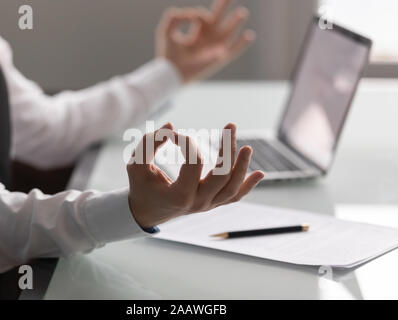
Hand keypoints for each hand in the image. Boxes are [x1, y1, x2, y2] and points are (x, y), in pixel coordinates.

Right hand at [127, 123, 263, 228]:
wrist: (146, 212)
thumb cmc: (141, 186)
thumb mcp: (137, 164)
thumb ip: (149, 143)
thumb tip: (171, 127)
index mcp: (179, 195)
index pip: (194, 162)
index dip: (187, 141)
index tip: (173, 133)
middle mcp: (197, 203)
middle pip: (222, 175)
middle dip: (228, 149)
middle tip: (231, 126)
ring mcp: (208, 205)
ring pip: (232, 187)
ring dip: (242, 166)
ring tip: (248, 147)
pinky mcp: (212, 204)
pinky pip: (234, 197)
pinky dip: (248, 186)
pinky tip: (260, 173)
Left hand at [156, 0, 255, 82]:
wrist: (172, 72)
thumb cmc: (167, 53)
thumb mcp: (166, 29)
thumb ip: (174, 16)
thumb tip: (193, 13)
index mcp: (197, 32)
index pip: (203, 16)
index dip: (199, 14)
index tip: (191, 17)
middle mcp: (207, 39)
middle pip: (219, 18)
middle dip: (225, 5)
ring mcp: (214, 48)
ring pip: (229, 32)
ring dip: (236, 21)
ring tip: (242, 12)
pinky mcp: (218, 59)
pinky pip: (234, 50)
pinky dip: (242, 44)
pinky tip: (250, 35)